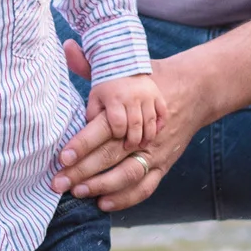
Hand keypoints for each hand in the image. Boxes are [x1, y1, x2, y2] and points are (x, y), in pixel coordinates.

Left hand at [56, 52, 204, 210]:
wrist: (193, 88)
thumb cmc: (147, 80)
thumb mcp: (122, 70)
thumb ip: (92, 66)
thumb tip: (67, 46)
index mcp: (129, 108)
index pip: (103, 130)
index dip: (82, 144)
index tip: (61, 157)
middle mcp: (142, 132)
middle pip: (110, 156)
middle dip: (81, 171)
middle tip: (57, 182)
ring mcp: (155, 151)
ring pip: (128, 174)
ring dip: (102, 186)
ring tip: (78, 192)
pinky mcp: (163, 164)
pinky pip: (146, 186)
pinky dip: (126, 198)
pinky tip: (104, 203)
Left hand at [84, 71, 165, 152]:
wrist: (123, 65)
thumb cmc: (106, 86)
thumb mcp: (95, 97)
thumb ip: (92, 114)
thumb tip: (90, 133)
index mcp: (114, 98)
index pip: (118, 123)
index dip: (118, 134)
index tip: (117, 137)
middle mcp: (132, 97)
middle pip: (135, 124)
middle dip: (133, 140)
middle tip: (129, 146)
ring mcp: (147, 96)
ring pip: (150, 121)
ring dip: (147, 136)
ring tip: (142, 144)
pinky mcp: (157, 95)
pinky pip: (162, 112)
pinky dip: (160, 124)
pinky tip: (155, 132)